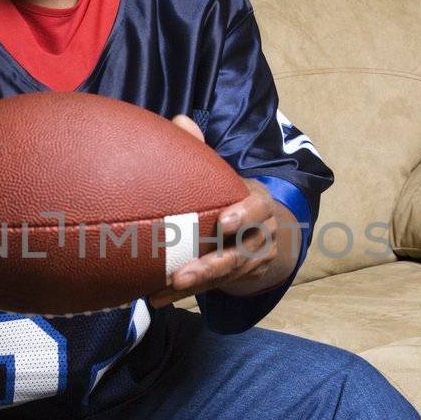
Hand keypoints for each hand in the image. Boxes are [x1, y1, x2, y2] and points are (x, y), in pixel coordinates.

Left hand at [148, 116, 293, 305]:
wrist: (264, 230)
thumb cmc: (232, 195)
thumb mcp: (224, 175)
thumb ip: (202, 152)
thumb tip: (179, 121)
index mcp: (260, 204)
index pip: (259, 208)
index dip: (244, 216)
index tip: (223, 223)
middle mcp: (263, 235)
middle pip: (241, 253)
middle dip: (211, 266)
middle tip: (180, 275)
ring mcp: (255, 260)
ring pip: (226, 276)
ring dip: (194, 286)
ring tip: (163, 290)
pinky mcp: (241, 279)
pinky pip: (213, 289)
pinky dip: (184, 295)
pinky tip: (157, 298)